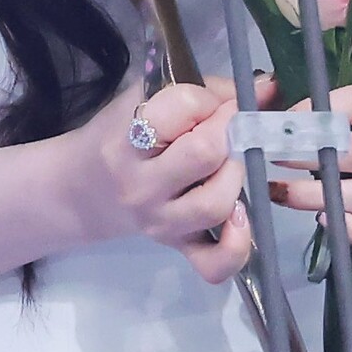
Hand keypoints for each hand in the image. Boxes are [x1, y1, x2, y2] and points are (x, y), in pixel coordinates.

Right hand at [64, 72, 279, 284]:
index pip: (181, 107)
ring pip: (215, 203)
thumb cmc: (119, 133)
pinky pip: (215, 263)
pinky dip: (237, 245)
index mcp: (128, 139)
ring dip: (235, 173)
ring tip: (229, 161)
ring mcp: (161, 222)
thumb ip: (203, 89)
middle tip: (228, 125)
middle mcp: (142, 186)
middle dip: (229, 129)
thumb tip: (268, 87)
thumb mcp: (144, 98)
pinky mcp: (178, 247)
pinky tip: (240, 215)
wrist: (84, 190)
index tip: (210, 102)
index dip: (208, 98)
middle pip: (204, 153)